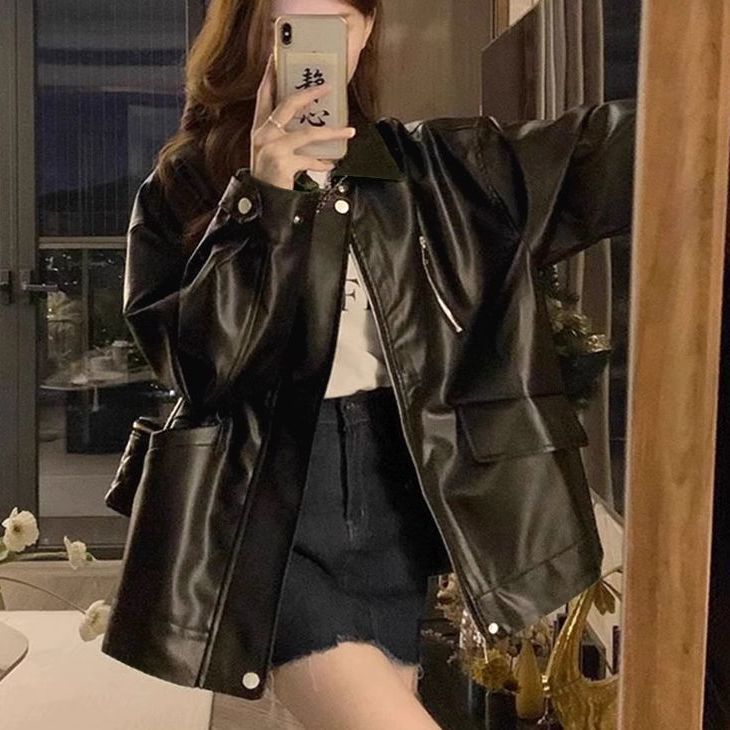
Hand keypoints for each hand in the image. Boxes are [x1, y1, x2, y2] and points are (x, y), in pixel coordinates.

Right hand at [250, 53, 355, 190]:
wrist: (260, 201)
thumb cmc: (268, 175)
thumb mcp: (270, 151)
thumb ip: (284, 135)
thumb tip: (310, 124)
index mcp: (259, 128)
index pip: (264, 95)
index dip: (271, 75)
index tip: (278, 57)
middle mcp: (263, 134)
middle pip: (288, 104)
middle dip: (309, 93)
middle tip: (327, 87)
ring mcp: (273, 148)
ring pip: (308, 132)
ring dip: (332, 132)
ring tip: (349, 131)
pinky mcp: (283, 163)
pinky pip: (311, 159)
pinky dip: (323, 162)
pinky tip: (331, 163)